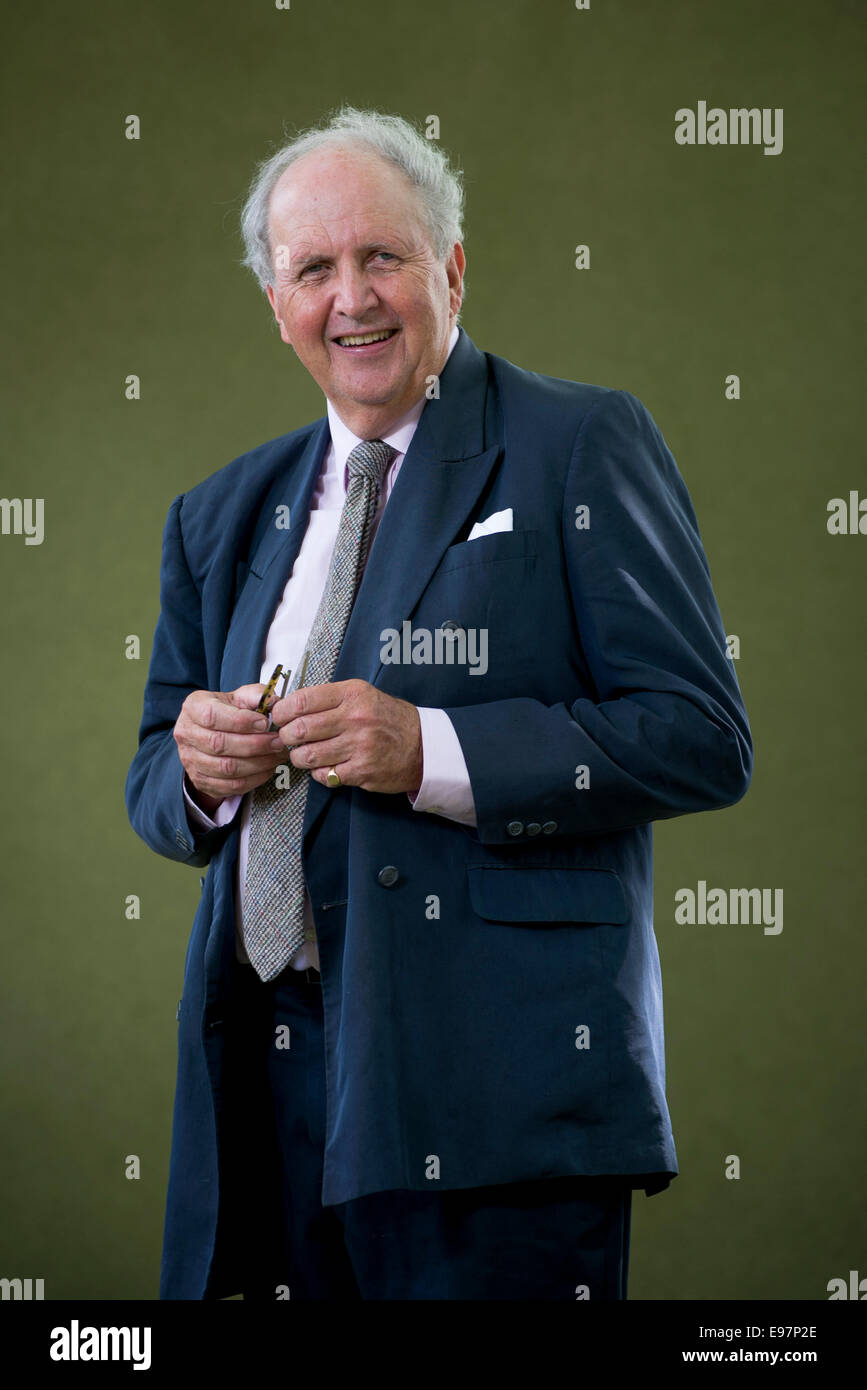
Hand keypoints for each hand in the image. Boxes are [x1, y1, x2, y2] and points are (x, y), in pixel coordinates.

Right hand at [173, 683, 287, 811]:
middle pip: (219, 744)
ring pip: (226, 768)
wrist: (210, 733)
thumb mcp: (239, 697)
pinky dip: (253, 779)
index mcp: (193, 707)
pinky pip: (230, 785)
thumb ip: (256, 696)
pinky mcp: (200, 780)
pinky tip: (267, 768)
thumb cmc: (227, 712)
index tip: (264, 723)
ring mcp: (190, 760)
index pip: (212, 716)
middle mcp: (186, 734)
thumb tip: (274, 702)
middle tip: (278, 742)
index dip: (241, 721)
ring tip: (277, 755)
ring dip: (258, 764)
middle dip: (255, 745)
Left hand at [269, 679, 422, 793]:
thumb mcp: (363, 695)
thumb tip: (291, 705)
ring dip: (298, 757)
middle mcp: (355, 719)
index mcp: (353, 694)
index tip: (279, 716)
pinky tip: (323, 766)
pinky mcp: (361, 771)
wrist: (423, 746)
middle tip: (287, 738)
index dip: (282, 710)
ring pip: (308, 755)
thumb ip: (330, 698)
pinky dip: (317, 772)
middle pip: (301, 729)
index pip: (303, 700)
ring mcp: (359, 747)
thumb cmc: (387, 718)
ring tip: (302, 754)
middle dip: (286, 736)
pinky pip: (324, 774)